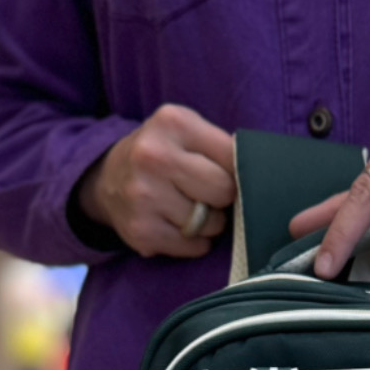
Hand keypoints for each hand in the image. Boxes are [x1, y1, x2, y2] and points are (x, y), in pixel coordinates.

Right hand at [77, 104, 235, 258]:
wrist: (106, 180)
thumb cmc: (162, 156)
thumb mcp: (186, 132)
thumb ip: (221, 147)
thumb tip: (262, 176)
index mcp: (172, 122)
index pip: (234, 156)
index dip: (234, 170)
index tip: (220, 170)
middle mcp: (154, 156)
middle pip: (224, 190)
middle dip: (221, 197)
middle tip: (204, 192)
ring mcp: (144, 195)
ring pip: (211, 224)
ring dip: (208, 223)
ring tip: (186, 208)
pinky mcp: (142, 231)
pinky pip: (194, 247)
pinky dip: (193, 242)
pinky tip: (175, 224)